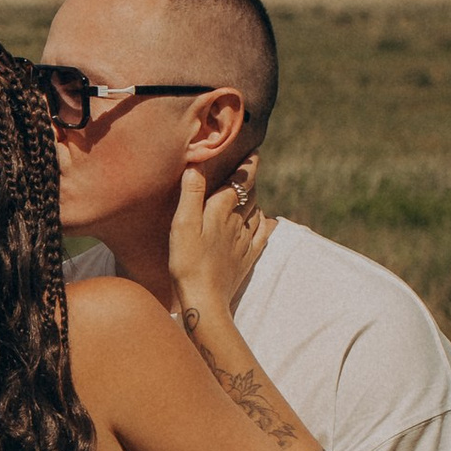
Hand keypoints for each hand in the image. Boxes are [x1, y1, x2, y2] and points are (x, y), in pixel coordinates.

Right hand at [166, 155, 267, 319]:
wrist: (205, 300)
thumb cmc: (188, 262)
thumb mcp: (183, 224)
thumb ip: (191, 193)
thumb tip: (197, 164)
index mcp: (221, 211)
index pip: (240, 181)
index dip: (248, 165)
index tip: (255, 150)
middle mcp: (237, 223)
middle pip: (250, 195)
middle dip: (250, 179)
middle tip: (250, 167)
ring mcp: (244, 242)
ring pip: (256, 213)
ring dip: (255, 199)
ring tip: (252, 190)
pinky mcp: (246, 259)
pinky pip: (262, 236)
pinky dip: (266, 224)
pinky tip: (268, 221)